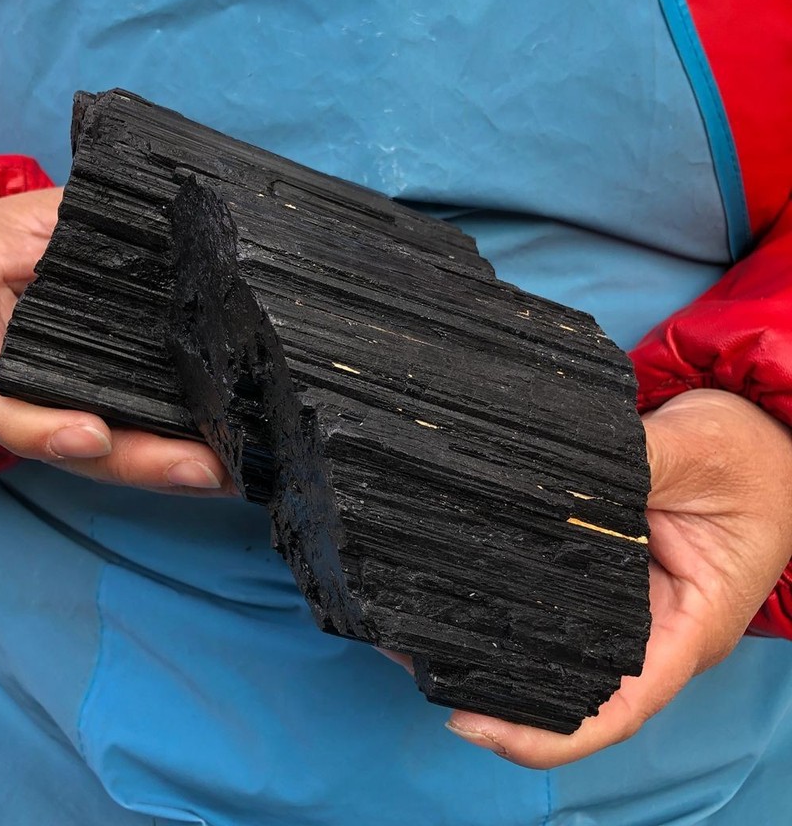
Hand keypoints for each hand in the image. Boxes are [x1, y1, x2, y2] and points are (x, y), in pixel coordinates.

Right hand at [0, 190, 231, 492]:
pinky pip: (114, 439)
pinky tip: (214, 461)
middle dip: (132, 462)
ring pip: (92, 455)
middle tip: (199, 468)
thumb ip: (76, 230)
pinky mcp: (73, 410)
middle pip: (58, 443)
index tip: (96, 434)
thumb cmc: (8, 233)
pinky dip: (161, 454)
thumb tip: (165, 236)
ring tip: (223, 472)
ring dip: (158, 470)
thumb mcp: (30, 215)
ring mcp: (32, 408)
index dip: (38, 427)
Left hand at [446, 389, 791, 766]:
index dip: (543, 730)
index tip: (472, 723)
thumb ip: (631, 464)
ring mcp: (620, 606)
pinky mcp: (597, 576)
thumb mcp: (696, 454)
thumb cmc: (745, 458)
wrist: (759, 440)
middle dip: (493, 690)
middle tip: (414, 656)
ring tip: (413, 630)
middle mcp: (648, 630)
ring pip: (550, 648)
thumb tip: (549, 474)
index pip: (617, 706)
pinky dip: (501, 600)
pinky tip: (449, 583)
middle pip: (568, 687)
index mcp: (686, 627)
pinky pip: (545, 599)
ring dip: (487, 647)